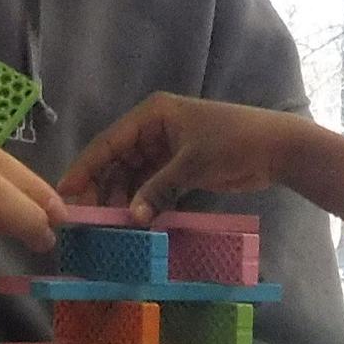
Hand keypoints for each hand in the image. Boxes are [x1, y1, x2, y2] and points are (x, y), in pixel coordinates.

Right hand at [63, 95, 301, 216]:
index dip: (86, 167)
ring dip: (124, 201)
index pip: (109, 142)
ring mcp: (166, 150)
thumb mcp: (193, 164)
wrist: (277, 149)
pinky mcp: (179, 168)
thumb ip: (159, 190)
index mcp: (152, 115)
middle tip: (88, 220)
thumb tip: (133, 219)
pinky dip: (144, 203)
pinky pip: (152, 187)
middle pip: (117, 162)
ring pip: (133, 178)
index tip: (66, 191)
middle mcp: (154, 130)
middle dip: (103, 190)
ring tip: (113, 228)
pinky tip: (135, 224)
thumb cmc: (234, 142)